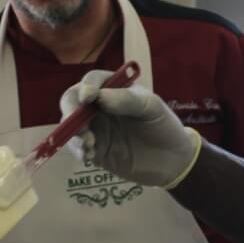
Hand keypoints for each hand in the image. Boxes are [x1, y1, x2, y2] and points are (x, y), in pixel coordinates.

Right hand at [59, 70, 201, 187]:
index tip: (88, 98)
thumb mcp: (151, 108)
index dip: (86, 87)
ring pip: (70, 125)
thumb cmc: (164, 126)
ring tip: (90, 146)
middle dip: (70, 112)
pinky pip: (77, 147)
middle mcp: (99, 106)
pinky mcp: (94, 149)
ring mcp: (95, 128)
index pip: (91, 81)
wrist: (173, 160)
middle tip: (80, 127)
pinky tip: (91, 156)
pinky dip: (78, 151)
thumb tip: (99, 97)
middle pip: (72, 101)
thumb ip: (126, 100)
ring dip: (74, 135)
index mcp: (113, 88)